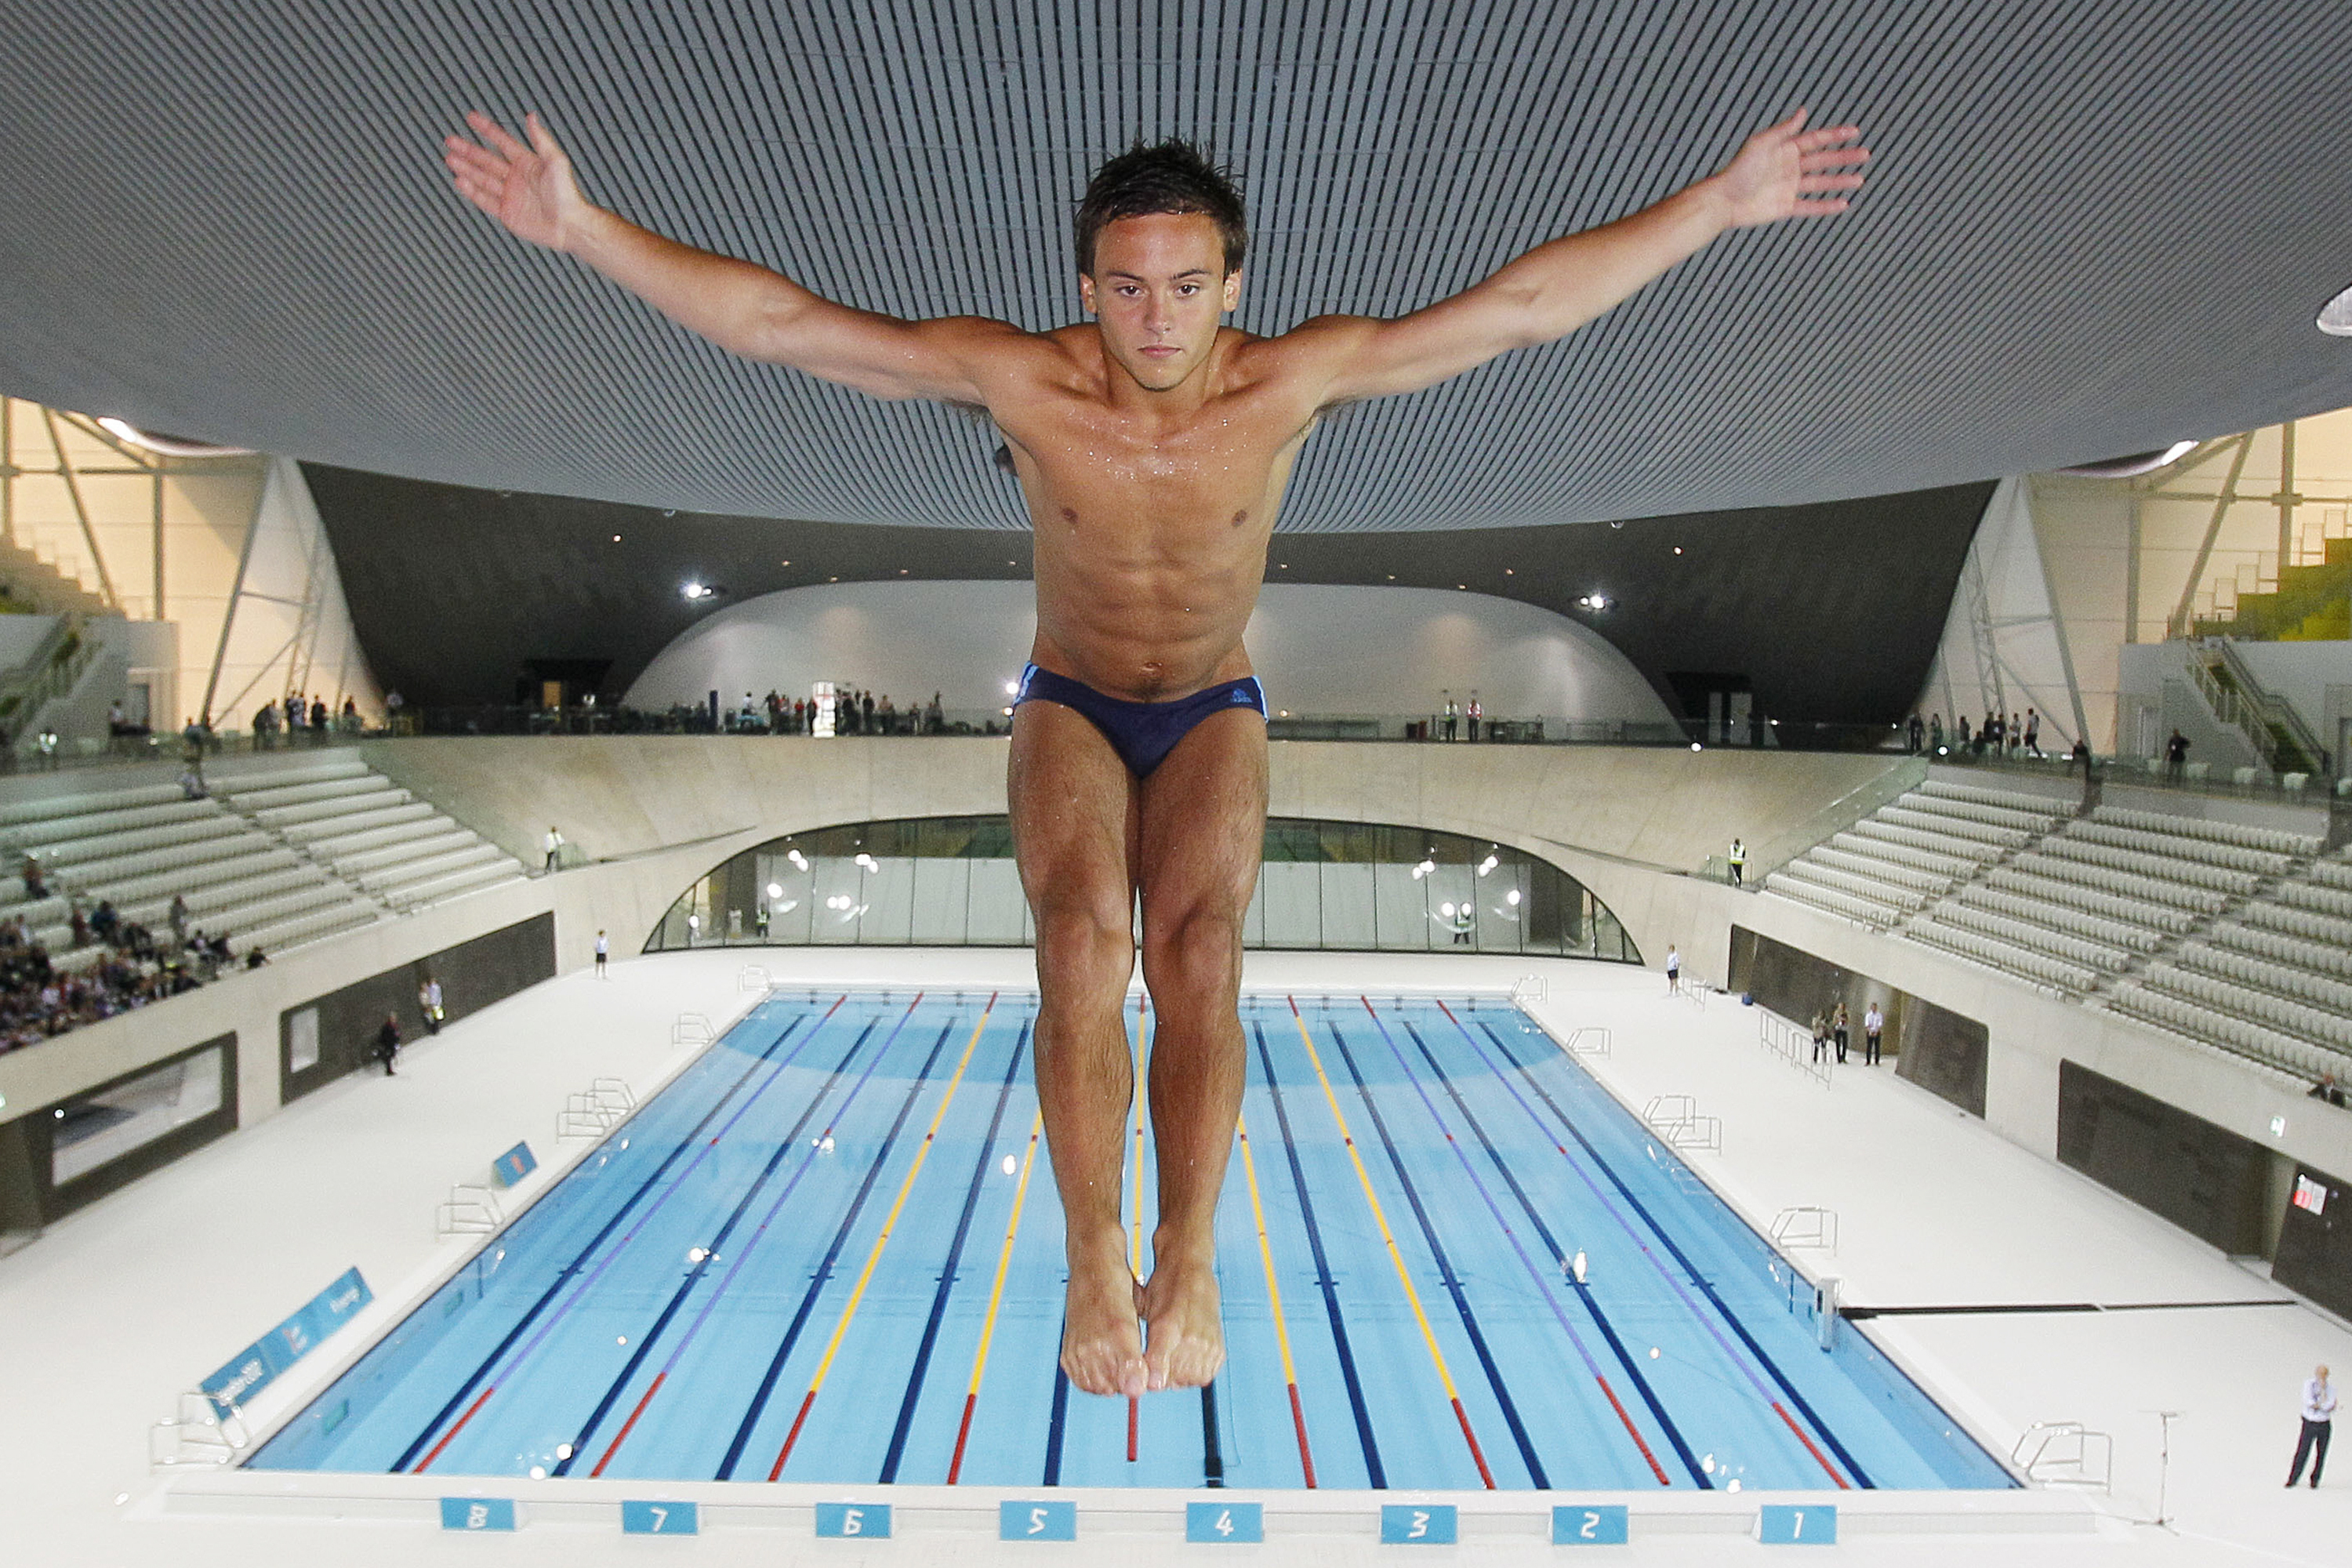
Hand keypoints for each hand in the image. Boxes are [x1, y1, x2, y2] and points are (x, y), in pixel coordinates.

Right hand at [444, 111, 589, 249]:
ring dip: (466, 168)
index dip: (487, 130)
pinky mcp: (507, 212)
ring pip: (482, 178)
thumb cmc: (567, 195)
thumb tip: (532, 117)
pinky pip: (485, 200)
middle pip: (487, 160)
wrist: (569, 226)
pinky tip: (460, 181)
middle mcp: (517, 178)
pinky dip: (472, 191)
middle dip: (468, 150)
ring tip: (450, 158)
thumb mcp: (556, 162)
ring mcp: (511, 195)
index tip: (471, 118)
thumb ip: (541, 140)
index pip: (502, 141)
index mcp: (527, 163)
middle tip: (451, 140)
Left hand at [1711, 108, 1869, 227]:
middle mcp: (1790, 167)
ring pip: (1820, 183)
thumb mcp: (1762, 144)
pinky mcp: (1785, 207)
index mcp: (1785, 149)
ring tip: (1859, 179)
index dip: (1835, 136)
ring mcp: (1789, 188)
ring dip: (1840, 181)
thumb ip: (1784, 130)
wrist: (1724, 200)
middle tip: (1865, 154)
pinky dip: (1826, 205)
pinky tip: (1843, 203)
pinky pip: (1810, 206)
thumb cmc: (1739, 169)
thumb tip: (1803, 111)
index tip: (1855, 132)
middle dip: (1844, 157)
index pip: (1815, 140)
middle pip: (1823, 160)